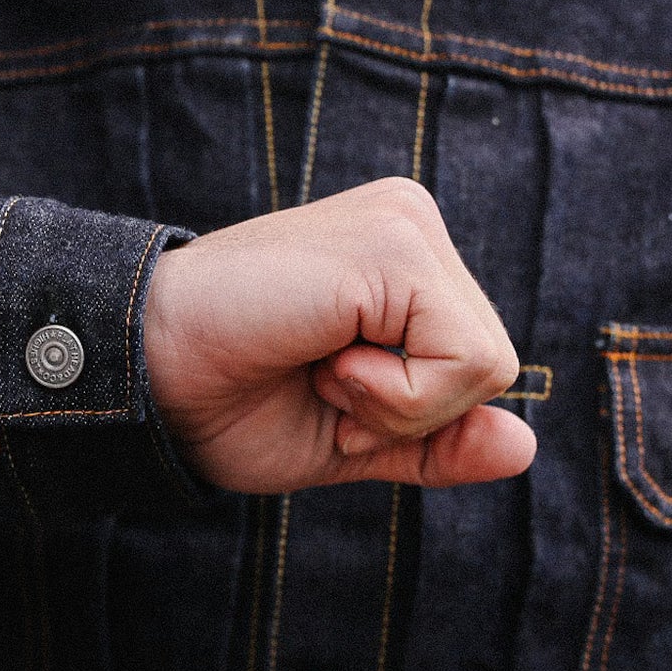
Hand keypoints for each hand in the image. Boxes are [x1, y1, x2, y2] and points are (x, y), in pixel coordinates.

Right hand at [143, 177, 535, 492]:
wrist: (146, 378)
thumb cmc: (225, 400)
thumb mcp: (350, 438)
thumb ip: (435, 442)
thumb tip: (525, 446)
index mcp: (403, 259)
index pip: (477, 366)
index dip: (406, 416)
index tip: (320, 388)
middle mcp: (411, 224)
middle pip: (492, 363)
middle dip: (406, 411)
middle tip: (315, 380)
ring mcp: (405, 225)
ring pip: (487, 364)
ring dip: (395, 403)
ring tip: (314, 363)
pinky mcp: (394, 245)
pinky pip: (464, 361)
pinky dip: (393, 395)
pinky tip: (322, 356)